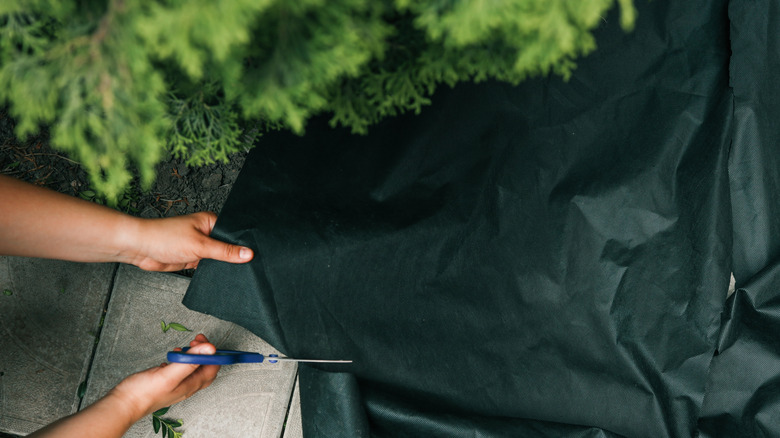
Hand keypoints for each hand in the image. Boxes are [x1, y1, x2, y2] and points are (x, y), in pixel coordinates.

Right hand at [28, 334, 220, 437]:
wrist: (123, 404)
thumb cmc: (144, 393)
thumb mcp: (169, 375)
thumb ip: (189, 361)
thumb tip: (210, 349)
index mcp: (190, 385)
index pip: (212, 367)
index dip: (211, 353)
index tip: (202, 340)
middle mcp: (186, 386)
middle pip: (205, 368)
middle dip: (205, 352)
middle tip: (196, 340)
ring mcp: (176, 385)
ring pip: (193, 368)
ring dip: (193, 355)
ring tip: (186, 346)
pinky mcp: (166, 382)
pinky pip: (181, 370)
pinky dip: (182, 359)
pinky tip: (173, 356)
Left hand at [125, 212, 253, 270]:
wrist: (140, 248)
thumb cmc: (163, 237)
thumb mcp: (200, 245)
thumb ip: (224, 251)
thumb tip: (247, 253)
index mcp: (210, 221)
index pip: (233, 233)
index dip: (243, 245)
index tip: (254, 255)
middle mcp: (206, 232)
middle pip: (226, 247)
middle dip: (232, 256)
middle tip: (244, 266)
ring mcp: (199, 246)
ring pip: (217, 258)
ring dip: (220, 265)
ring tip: (230, 271)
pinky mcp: (192, 258)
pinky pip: (208, 266)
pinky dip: (211, 271)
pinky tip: (216, 275)